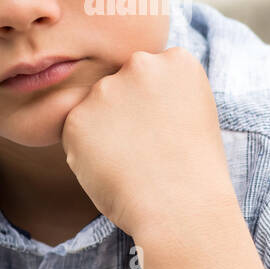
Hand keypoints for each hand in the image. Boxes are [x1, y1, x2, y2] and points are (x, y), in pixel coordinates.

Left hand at [60, 47, 237, 240]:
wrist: (181, 208)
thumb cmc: (193, 170)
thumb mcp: (192, 113)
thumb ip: (161, 92)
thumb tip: (127, 94)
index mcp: (176, 60)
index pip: (151, 75)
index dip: (156, 107)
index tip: (168, 130)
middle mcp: (140, 64)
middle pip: (120, 85)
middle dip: (126, 112)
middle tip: (147, 147)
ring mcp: (106, 88)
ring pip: (96, 107)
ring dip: (104, 130)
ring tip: (132, 161)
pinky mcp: (77, 117)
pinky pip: (76, 132)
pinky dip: (87, 151)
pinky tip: (113, 168)